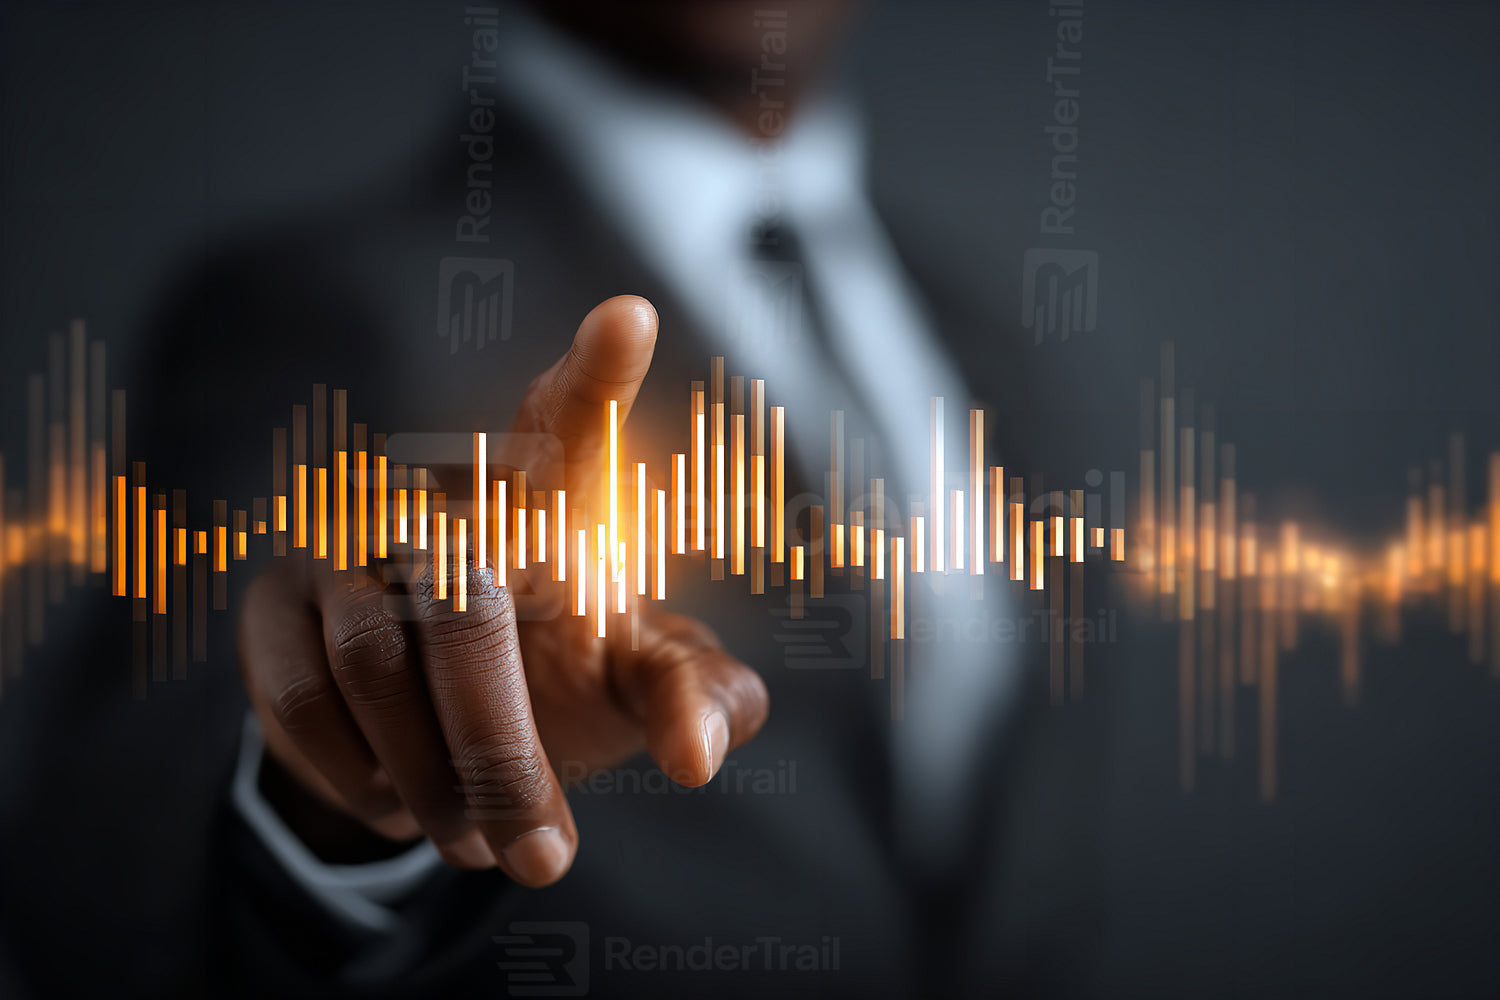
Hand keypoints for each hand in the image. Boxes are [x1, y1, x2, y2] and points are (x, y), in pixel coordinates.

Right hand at [237, 296, 769, 886]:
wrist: (438, 724)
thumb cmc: (568, 673)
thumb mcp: (639, 684)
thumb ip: (693, 698)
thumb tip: (701, 750)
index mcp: (553, 495)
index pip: (574, 420)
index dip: (598, 373)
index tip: (632, 317)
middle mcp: (445, 501)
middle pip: (470, 606)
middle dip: (506, 755)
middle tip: (547, 860)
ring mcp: (350, 542)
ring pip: (379, 662)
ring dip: (435, 781)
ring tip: (484, 849)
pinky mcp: (275, 602)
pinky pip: (301, 697)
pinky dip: (358, 775)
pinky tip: (403, 811)